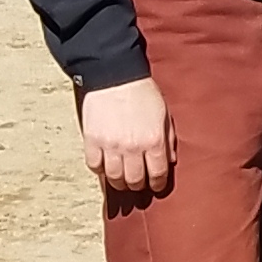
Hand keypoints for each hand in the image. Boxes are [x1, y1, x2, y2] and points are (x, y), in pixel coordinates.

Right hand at [79, 77, 172, 195]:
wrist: (116, 75)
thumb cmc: (143, 93)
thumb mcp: (164, 114)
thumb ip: (168, 139)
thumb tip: (169, 161)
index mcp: (154, 141)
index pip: (158, 174)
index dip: (158, 184)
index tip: (156, 186)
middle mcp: (133, 147)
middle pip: (135, 181)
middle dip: (139, 186)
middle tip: (138, 183)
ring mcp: (110, 145)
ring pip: (114, 178)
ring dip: (120, 182)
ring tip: (122, 179)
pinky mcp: (92, 141)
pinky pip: (94, 166)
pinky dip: (100, 170)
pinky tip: (105, 166)